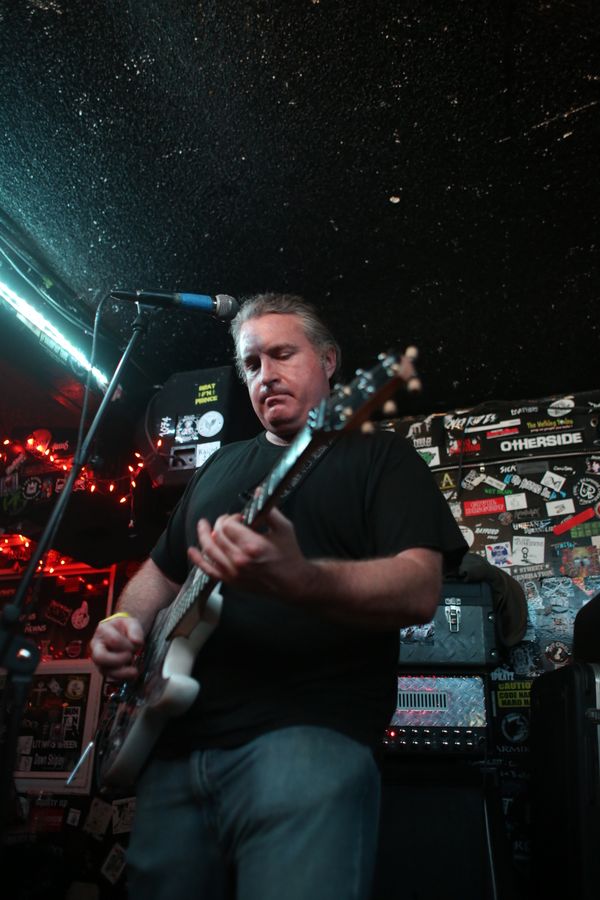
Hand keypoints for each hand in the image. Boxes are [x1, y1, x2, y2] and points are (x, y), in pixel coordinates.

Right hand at [89, 615, 144, 681]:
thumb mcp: (132, 623)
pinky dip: (122, 678)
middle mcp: (96, 646)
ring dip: (121, 673)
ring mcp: (99, 659)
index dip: (126, 645)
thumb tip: (137, 642)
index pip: (114, 640)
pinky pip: (110, 677)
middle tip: (130, 657)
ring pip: (104, 670)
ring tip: (134, 671)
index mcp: (102, 630)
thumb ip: (135, 630)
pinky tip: (132, 675)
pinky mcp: (104, 669)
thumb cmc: (125, 627)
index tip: (135, 645)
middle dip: (117, 660)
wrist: (123, 633)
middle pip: (100, 657)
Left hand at [188, 507, 314, 599]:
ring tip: (202, 526)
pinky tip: (191, 550)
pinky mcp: (231, 581)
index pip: (229, 525)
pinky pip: (208, 570)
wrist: (293, 582)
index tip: (241, 518)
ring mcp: (233, 572)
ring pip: (209, 550)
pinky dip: (198, 560)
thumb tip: (257, 492)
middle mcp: (240, 560)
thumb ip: (268, 510)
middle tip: (228, 521)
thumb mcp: (284, 527)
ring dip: (203, 536)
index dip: (232, 517)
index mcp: (253, 545)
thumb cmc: (289, 554)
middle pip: (218, 535)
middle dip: (220, 524)